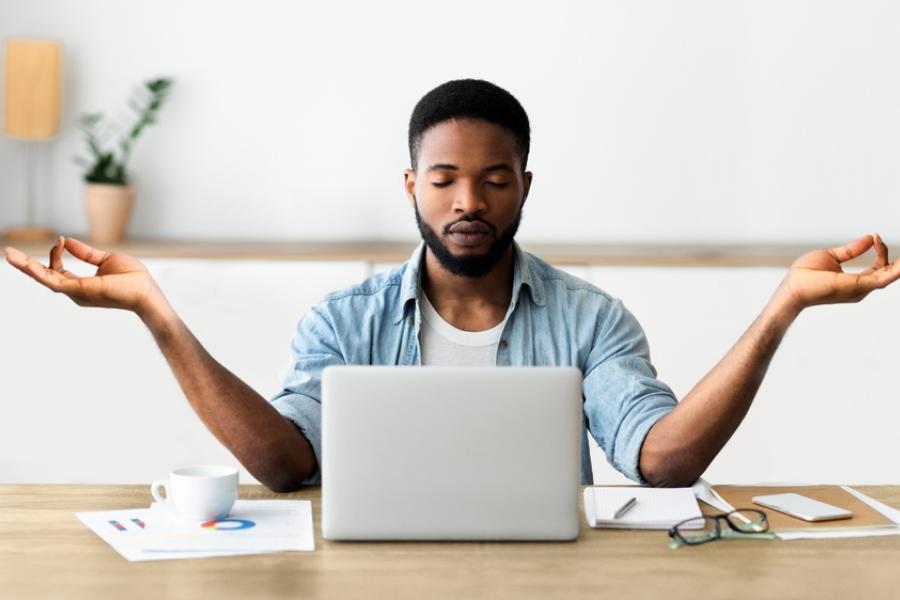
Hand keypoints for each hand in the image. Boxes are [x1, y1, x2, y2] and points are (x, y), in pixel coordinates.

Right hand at [4, 236, 165, 315]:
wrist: (146, 291)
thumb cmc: (133, 279)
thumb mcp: (106, 259)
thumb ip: (85, 253)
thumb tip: (65, 240)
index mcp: (81, 285)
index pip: (58, 269)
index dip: (55, 254)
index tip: (60, 240)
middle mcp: (75, 292)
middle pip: (44, 277)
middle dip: (26, 265)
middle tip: (8, 253)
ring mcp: (76, 293)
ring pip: (44, 279)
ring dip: (26, 267)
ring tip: (9, 255)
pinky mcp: (79, 290)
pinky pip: (53, 280)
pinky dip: (39, 270)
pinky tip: (25, 262)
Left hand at [776, 234, 899, 311]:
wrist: (791, 288)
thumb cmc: (804, 276)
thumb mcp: (831, 256)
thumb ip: (852, 250)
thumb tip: (870, 238)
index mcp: (855, 283)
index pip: (878, 267)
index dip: (881, 252)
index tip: (876, 237)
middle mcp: (860, 289)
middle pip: (888, 273)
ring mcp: (859, 289)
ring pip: (890, 276)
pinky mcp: (856, 285)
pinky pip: (884, 278)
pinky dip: (896, 269)